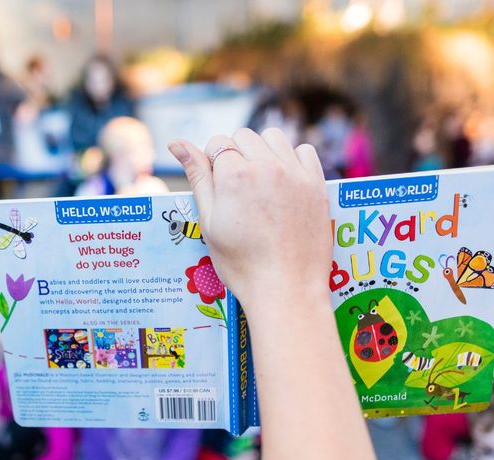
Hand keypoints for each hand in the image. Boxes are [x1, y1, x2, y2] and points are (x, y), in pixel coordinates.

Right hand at [169, 128, 330, 312]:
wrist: (286, 289)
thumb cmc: (242, 263)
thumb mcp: (209, 222)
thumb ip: (197, 177)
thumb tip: (176, 143)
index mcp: (234, 175)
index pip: (217, 144)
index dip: (213, 162)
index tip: (218, 186)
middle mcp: (266, 166)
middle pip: (245, 136)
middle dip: (237, 154)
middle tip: (238, 188)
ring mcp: (295, 173)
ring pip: (275, 137)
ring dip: (264, 151)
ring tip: (262, 181)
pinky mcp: (317, 184)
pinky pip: (305, 151)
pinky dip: (293, 159)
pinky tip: (286, 183)